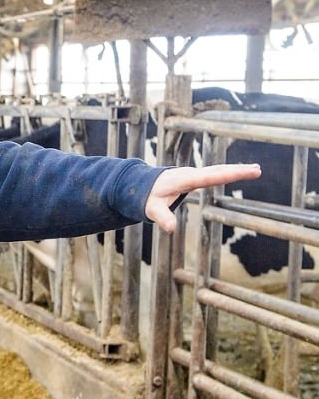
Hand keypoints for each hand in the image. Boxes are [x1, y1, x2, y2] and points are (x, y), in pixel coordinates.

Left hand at [145, 163, 260, 232]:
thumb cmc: (147, 197)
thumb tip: (171, 228)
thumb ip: (161, 217)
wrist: (140, 183)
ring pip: (217, 170)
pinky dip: (227, 171)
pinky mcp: (194, 176)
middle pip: (217, 171)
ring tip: (255, 169)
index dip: (228, 175)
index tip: (246, 171)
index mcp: (183, 180)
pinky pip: (214, 173)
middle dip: (237, 170)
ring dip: (235, 169)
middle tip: (258, 170)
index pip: (209, 177)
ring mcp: (193, 173)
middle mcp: (190, 174)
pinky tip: (239, 172)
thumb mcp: (151, 209)